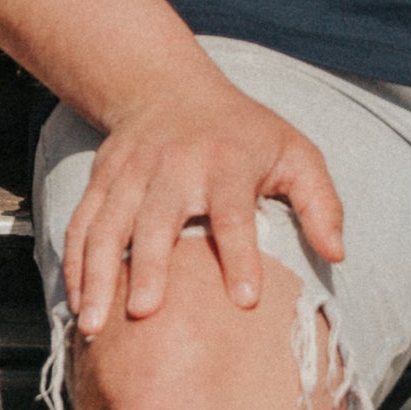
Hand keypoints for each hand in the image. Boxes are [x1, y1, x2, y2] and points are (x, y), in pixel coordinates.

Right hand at [62, 69, 344, 336]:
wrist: (167, 85)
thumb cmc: (243, 133)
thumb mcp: (294, 152)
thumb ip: (321, 202)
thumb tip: (336, 254)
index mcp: (227, 161)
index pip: (234, 211)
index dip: (240, 254)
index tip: (245, 300)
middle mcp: (175, 164)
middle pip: (157, 218)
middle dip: (148, 265)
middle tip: (145, 314)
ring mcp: (132, 171)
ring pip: (108, 224)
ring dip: (98, 273)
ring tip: (94, 323)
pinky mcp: (102, 178)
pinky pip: (82, 222)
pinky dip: (74, 263)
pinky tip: (75, 302)